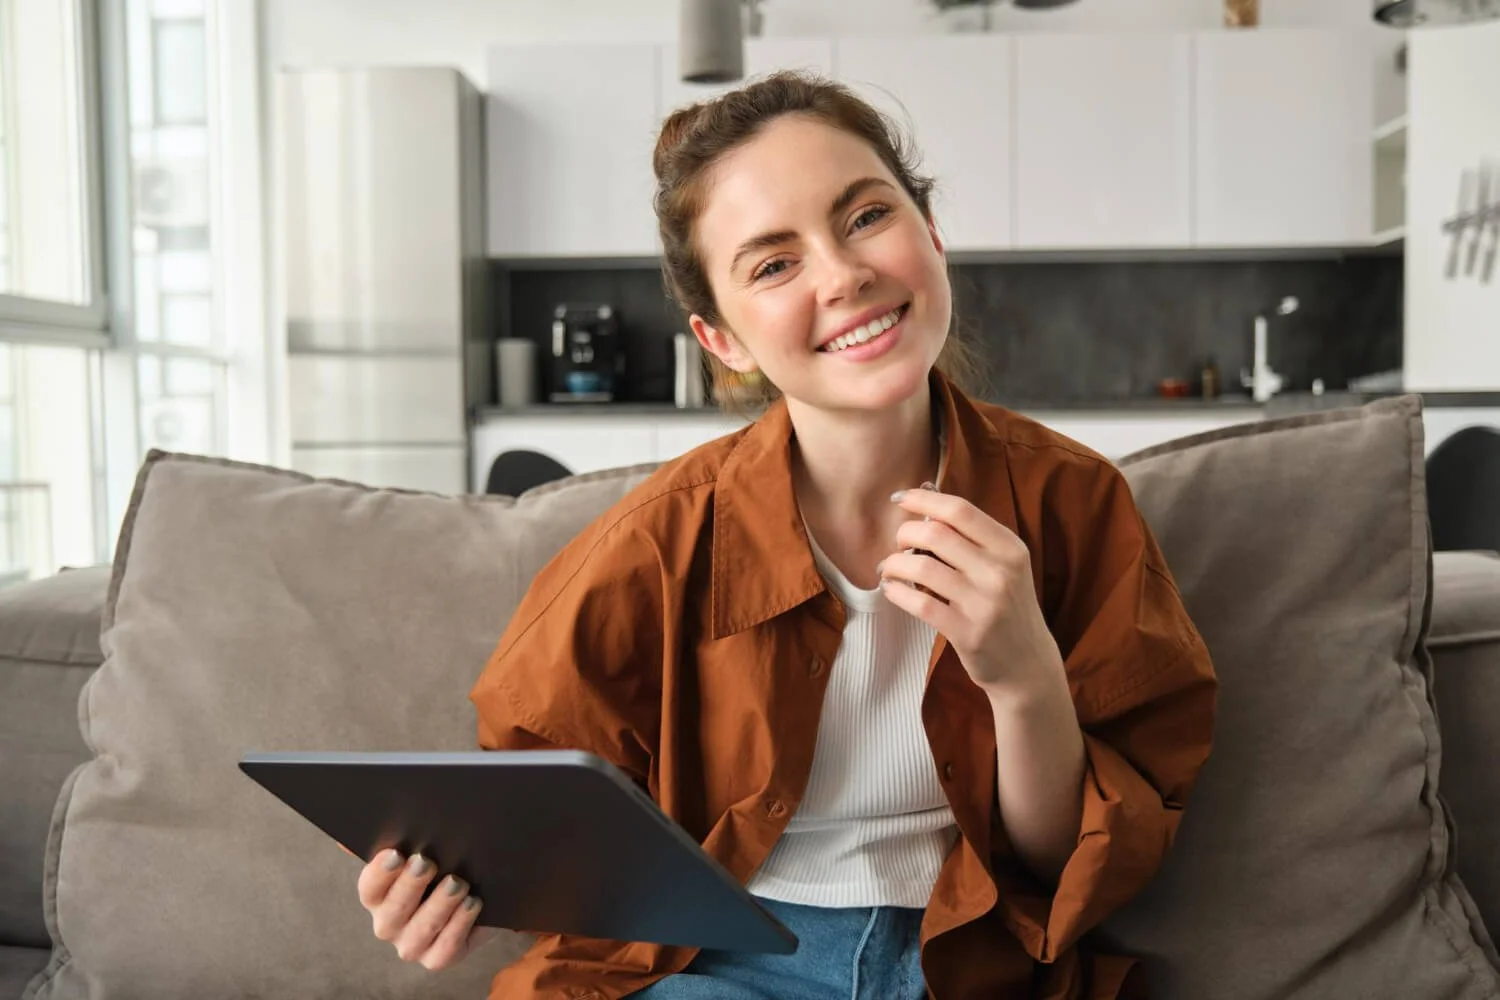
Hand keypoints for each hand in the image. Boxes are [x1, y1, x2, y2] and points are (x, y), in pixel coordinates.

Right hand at [357, 849, 496, 969]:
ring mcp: (412, 944)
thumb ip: (393, 840)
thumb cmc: (442, 866)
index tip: (396, 854)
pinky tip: (472, 903)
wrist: (477, 891)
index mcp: (377, 896)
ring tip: (457, 883)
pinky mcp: (437, 958)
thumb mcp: (423, 849)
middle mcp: (389, 924)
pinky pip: (445, 948)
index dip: (380, 873)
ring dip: (439, 905)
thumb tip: (348, 840)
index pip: (370, 888)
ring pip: (421, 929)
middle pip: (393, 910)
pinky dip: (459, 924)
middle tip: (427, 863)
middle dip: (410, 886)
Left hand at [879, 489, 1064, 700]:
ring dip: (894, 564)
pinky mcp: (968, 633)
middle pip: (935, 534)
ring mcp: (985, 604)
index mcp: (1010, 548)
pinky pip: (919, 604)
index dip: (923, 499)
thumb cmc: (1007, 606)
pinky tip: (892, 590)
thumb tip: (925, 495)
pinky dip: (897, 592)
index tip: (899, 498)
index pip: (960, 510)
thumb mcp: (1004, 566)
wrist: (1027, 663)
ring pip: (922, 568)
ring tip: (888, 569)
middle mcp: (1001, 572)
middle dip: (904, 534)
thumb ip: (971, 535)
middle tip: (897, 544)